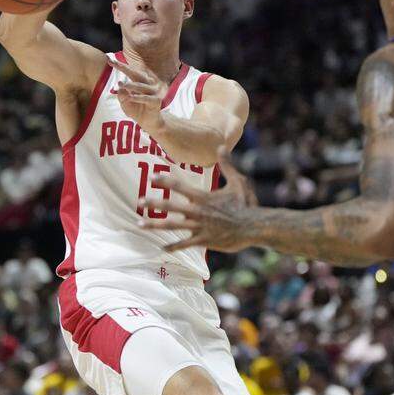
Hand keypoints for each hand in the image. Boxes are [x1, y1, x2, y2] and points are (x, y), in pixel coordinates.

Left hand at [107, 58, 166, 131]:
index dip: (121, 66)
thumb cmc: (137, 111)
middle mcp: (148, 84)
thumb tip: (120, 85)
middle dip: (125, 68)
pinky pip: (146, 98)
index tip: (109, 60)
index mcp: (141, 82)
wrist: (148, 123)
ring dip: (131, 85)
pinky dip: (137, 98)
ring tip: (122, 85)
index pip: (131, 72)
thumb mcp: (125, 103)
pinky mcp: (156, 101)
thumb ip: (122, 95)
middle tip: (114, 64)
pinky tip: (130, 97)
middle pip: (136, 74)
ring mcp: (153, 92)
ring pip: (141, 86)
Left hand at [140, 149, 259, 251]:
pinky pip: (185, 244)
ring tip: (140, 224)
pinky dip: (173, 247)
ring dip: (155, 224)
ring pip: (173, 225)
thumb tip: (222, 146)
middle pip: (171, 206)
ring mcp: (200, 227)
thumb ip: (226, 165)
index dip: (165, 181)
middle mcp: (198, 212)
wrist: (255, 227)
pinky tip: (162, 248)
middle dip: (154, 203)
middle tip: (139, 201)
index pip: (180, 186)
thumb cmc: (246, 204)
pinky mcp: (204, 240)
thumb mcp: (237, 182)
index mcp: (203, 198)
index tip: (152, 177)